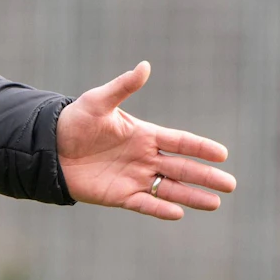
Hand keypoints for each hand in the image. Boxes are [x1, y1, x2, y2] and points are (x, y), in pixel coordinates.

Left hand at [56, 61, 235, 220]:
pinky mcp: (119, 195)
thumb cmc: (74, 121)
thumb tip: (144, 66)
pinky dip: (160, 209)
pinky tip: (178, 213)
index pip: (180, 141)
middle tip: (231, 185)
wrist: (48, 146)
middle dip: (206, 176)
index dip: (201, 147)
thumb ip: (123, 87)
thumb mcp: (98, 102)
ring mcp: (133, 177)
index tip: (222, 154)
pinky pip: (144, 203)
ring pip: (169, 188)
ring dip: (192, 195)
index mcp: (144, 134)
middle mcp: (144, 157)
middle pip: (182, 168)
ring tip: (215, 203)